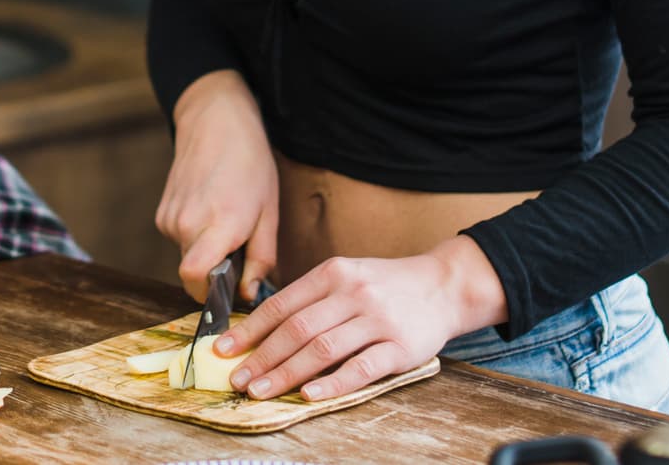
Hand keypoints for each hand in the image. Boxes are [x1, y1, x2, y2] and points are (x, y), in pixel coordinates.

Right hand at [154, 71, 279, 301]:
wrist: (216, 122)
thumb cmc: (250, 165)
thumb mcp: (269, 213)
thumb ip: (261, 259)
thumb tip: (248, 294)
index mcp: (219, 224)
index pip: (194, 278)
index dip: (209, 295)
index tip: (229, 291)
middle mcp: (187, 223)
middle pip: (192, 275)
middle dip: (214, 275)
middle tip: (237, 252)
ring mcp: (170, 218)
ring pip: (186, 257)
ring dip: (206, 253)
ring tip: (226, 223)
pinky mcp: (162, 213)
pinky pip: (179, 240)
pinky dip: (195, 237)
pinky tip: (210, 211)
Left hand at [214, 235, 505, 400]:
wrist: (444, 285)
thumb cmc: (386, 285)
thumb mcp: (347, 275)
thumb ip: (312, 298)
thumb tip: (263, 330)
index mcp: (333, 273)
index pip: (282, 304)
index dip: (250, 330)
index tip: (224, 349)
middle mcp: (352, 293)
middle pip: (297, 329)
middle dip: (262, 357)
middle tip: (237, 379)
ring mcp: (377, 320)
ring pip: (323, 349)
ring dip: (287, 373)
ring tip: (261, 391)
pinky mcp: (400, 347)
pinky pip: (361, 368)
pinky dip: (332, 383)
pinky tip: (310, 395)